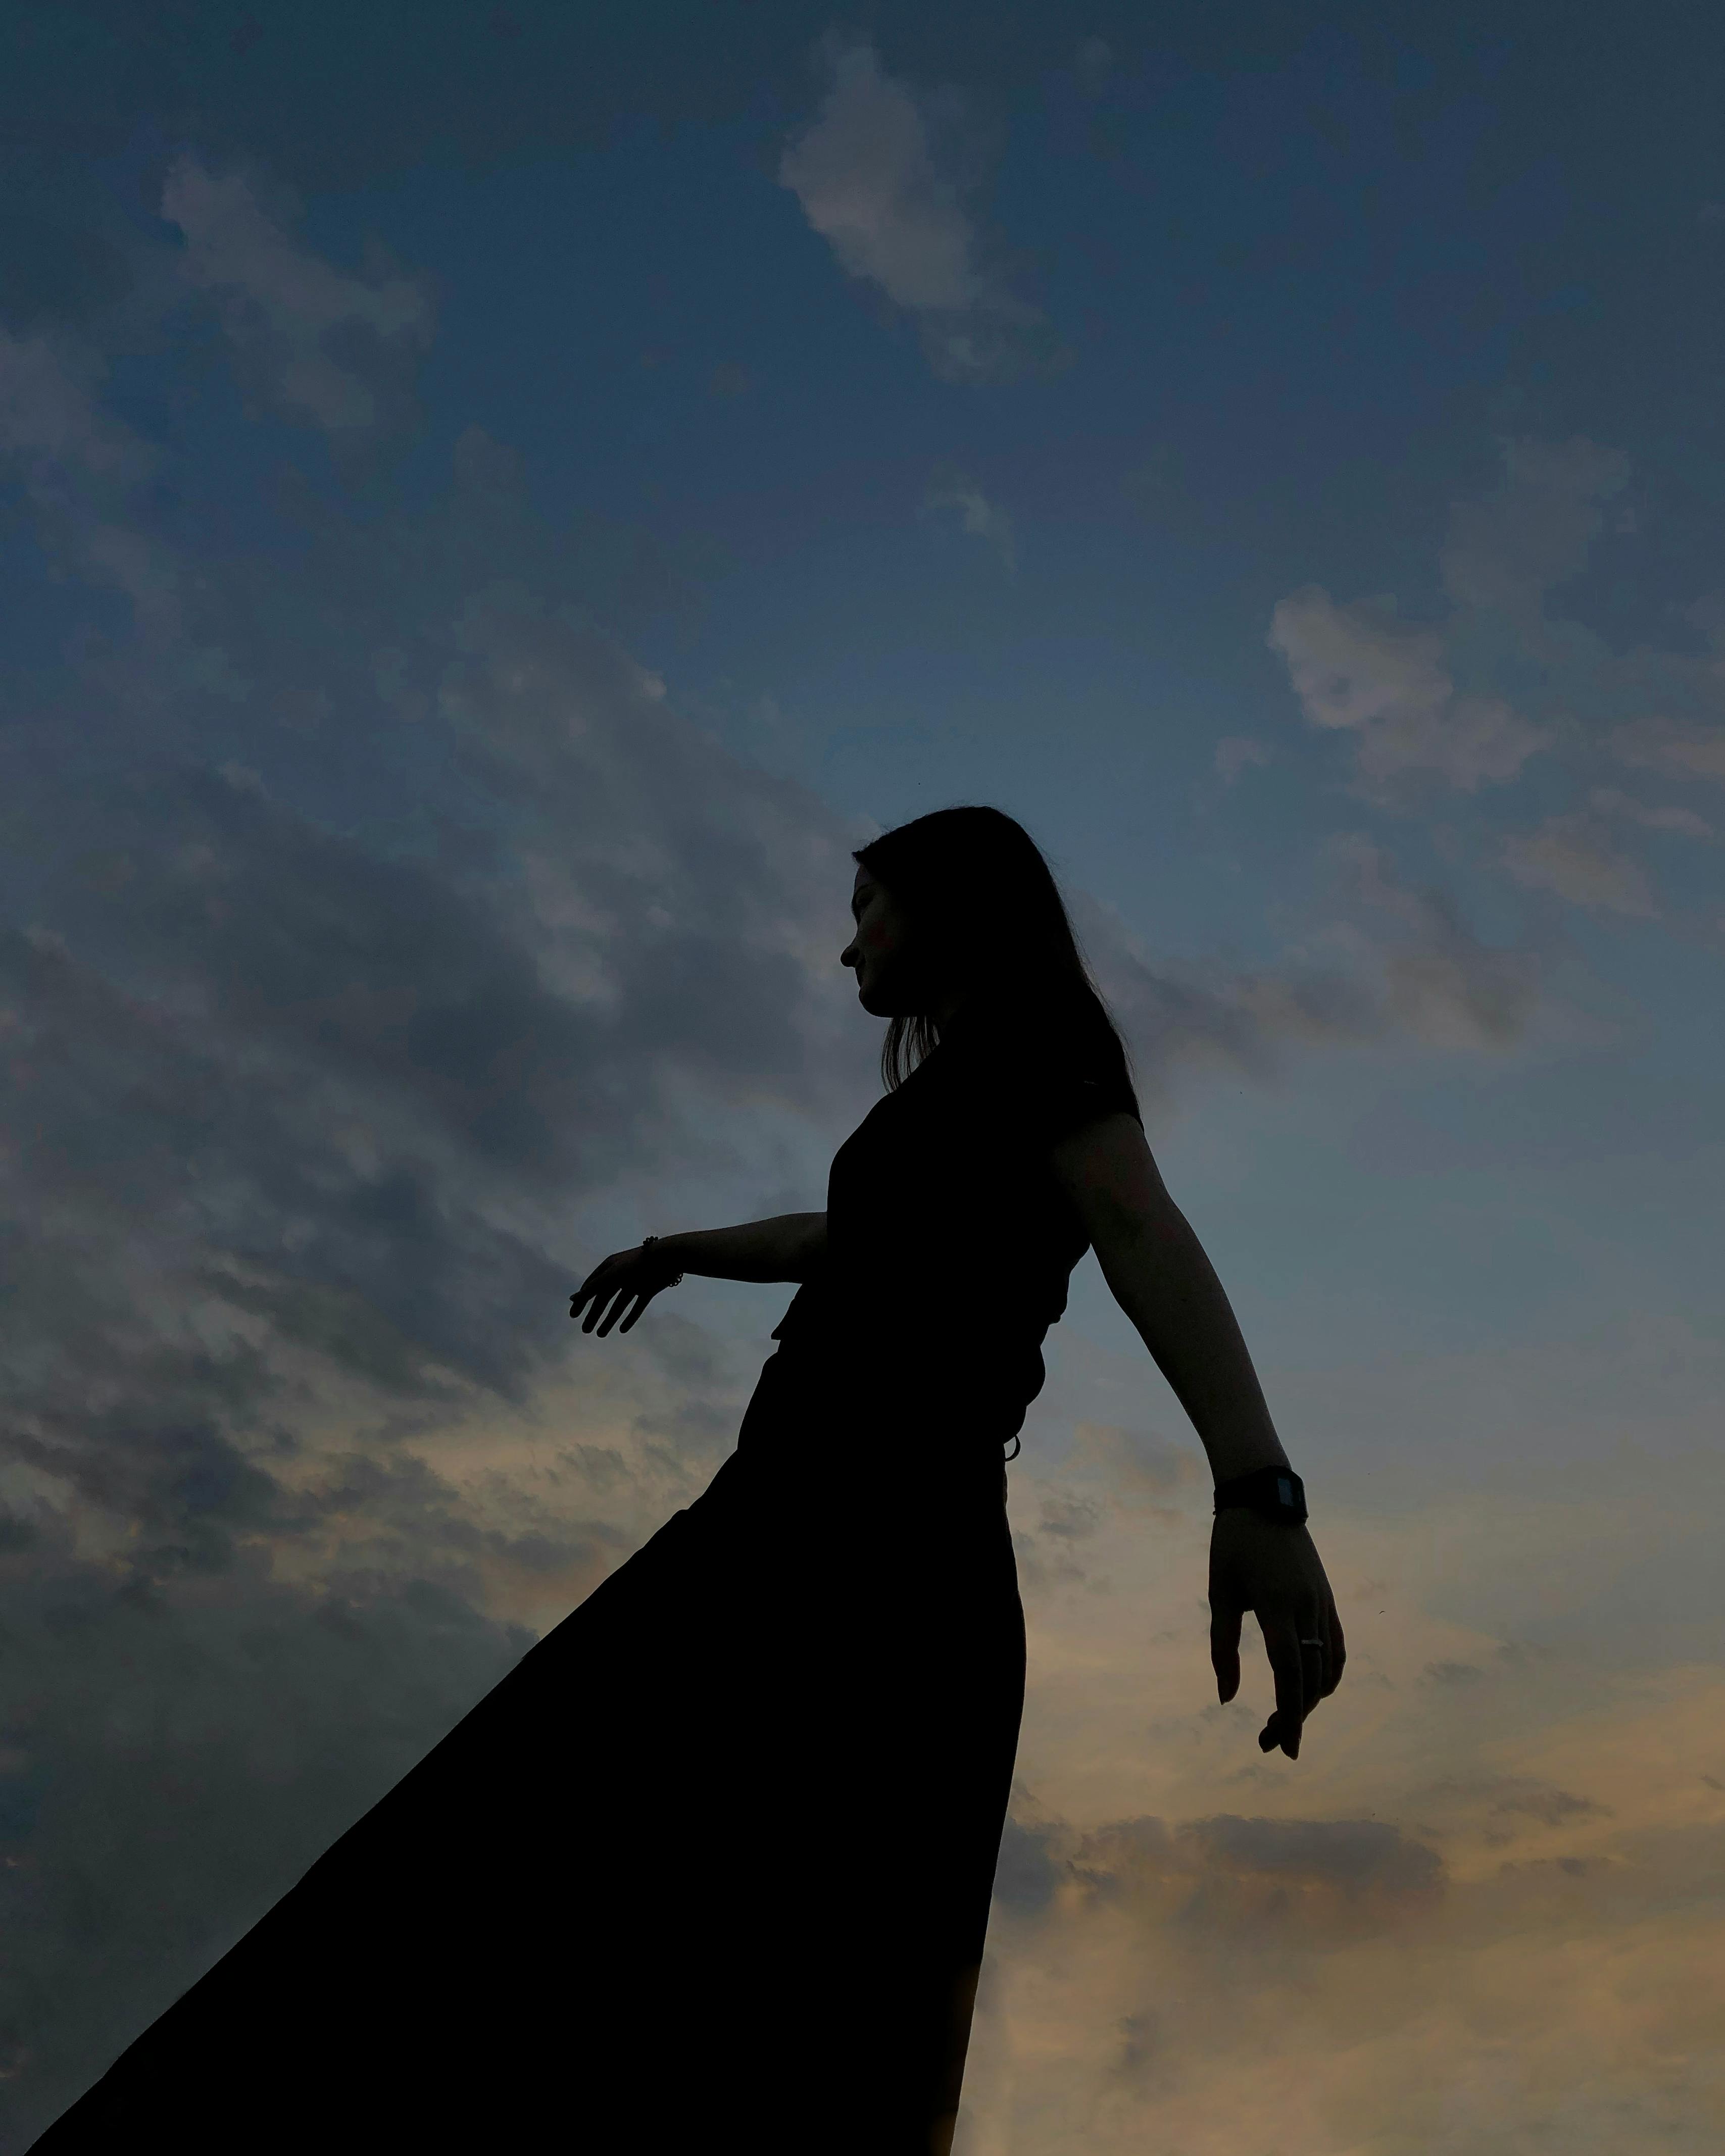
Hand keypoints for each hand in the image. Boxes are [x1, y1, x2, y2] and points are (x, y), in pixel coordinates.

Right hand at [569, 1245, 679, 1336]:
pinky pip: (636, 1307)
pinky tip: (622, 1330)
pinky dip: (630, 1318)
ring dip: (609, 1319)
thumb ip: (593, 1288)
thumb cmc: (637, 1264)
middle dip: (594, 1314)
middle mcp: (621, 1275)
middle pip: (604, 1298)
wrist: (668, 1258)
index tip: (573, 1315)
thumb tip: (572, 1298)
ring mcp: (635, 1283)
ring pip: (619, 1305)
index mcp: (610, 1267)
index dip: (582, 1300)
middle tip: (585, 1330)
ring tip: (601, 1334)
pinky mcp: (648, 1290)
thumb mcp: (612, 1276)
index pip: (591, 1287)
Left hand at [1208, 1510, 1345, 1759]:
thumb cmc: (1232, 1545)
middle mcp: (1307, 1608)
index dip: (1287, 1715)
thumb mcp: (1220, 1594)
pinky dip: (1328, 1673)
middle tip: (1268, 1743)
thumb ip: (1223, 1647)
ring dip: (1310, 1700)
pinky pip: (1336, 1646)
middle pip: (1310, 1679)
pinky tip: (1315, 1690)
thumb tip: (1225, 1699)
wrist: (1264, 1498)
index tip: (1282, 1747)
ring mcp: (1323, 1602)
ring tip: (1285, 1720)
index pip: (1289, 1674)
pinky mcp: (1328, 1597)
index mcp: (1277, 1607)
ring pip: (1326, 1667)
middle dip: (1293, 1717)